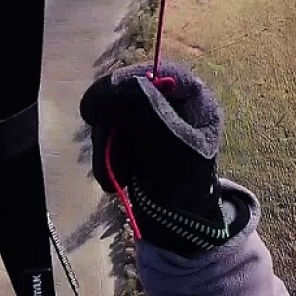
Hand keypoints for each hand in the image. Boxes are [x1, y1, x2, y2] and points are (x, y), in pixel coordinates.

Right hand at [80, 62, 231, 255]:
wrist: (180, 224)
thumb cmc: (187, 182)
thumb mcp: (172, 144)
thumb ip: (147, 109)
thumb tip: (116, 83)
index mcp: (192, 96)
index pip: (157, 71)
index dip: (128, 80)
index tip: (102, 99)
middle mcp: (170, 102)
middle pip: (127, 93)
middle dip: (112, 126)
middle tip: (106, 153)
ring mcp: (150, 120)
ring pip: (112, 115)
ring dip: (106, 147)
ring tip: (114, 176)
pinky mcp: (132, 138)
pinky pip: (108, 136)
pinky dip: (106, 157)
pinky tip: (113, 178)